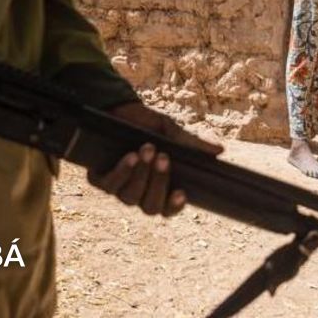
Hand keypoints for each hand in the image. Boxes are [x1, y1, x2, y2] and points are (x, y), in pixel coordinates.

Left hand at [89, 102, 223, 215]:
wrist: (117, 108)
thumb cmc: (146, 124)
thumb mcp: (169, 131)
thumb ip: (190, 143)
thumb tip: (219, 150)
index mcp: (158, 187)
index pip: (167, 209)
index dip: (174, 207)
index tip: (182, 193)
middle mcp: (138, 193)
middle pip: (150, 207)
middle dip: (159, 183)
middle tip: (164, 157)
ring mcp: (118, 188)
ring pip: (131, 197)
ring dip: (141, 174)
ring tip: (147, 149)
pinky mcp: (98, 179)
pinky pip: (109, 185)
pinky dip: (121, 172)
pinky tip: (130, 157)